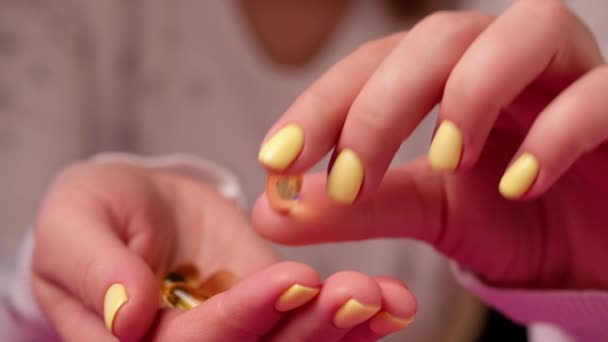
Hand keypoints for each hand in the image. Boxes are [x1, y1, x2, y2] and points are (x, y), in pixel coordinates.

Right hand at [32, 161, 415, 340]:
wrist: (136, 206)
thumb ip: (92, 270)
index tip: (292, 279)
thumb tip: (124, 316)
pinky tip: (391, 302)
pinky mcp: (272, 312)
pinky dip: (354, 318)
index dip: (241, 319)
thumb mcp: (74, 227)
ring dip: (343, 328)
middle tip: (357, 293)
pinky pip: (312, 323)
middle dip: (309, 329)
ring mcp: (241, 333)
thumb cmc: (96, 213)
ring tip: (385, 298)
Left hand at [253, 0, 607, 290]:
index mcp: (450, 80)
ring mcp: (570, 77)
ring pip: (526, 30)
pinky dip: (557, 132)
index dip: (323, 106)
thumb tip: (273, 210)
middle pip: (439, 37)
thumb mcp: (428, 211)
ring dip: (470, 91)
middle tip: (352, 175)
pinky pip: (601, 94)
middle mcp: (505, 63)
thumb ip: (358, 207)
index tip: (278, 160)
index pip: (376, 66)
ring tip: (444, 158)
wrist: (589, 250)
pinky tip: (520, 183)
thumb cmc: (514, 220)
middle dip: (383, 104)